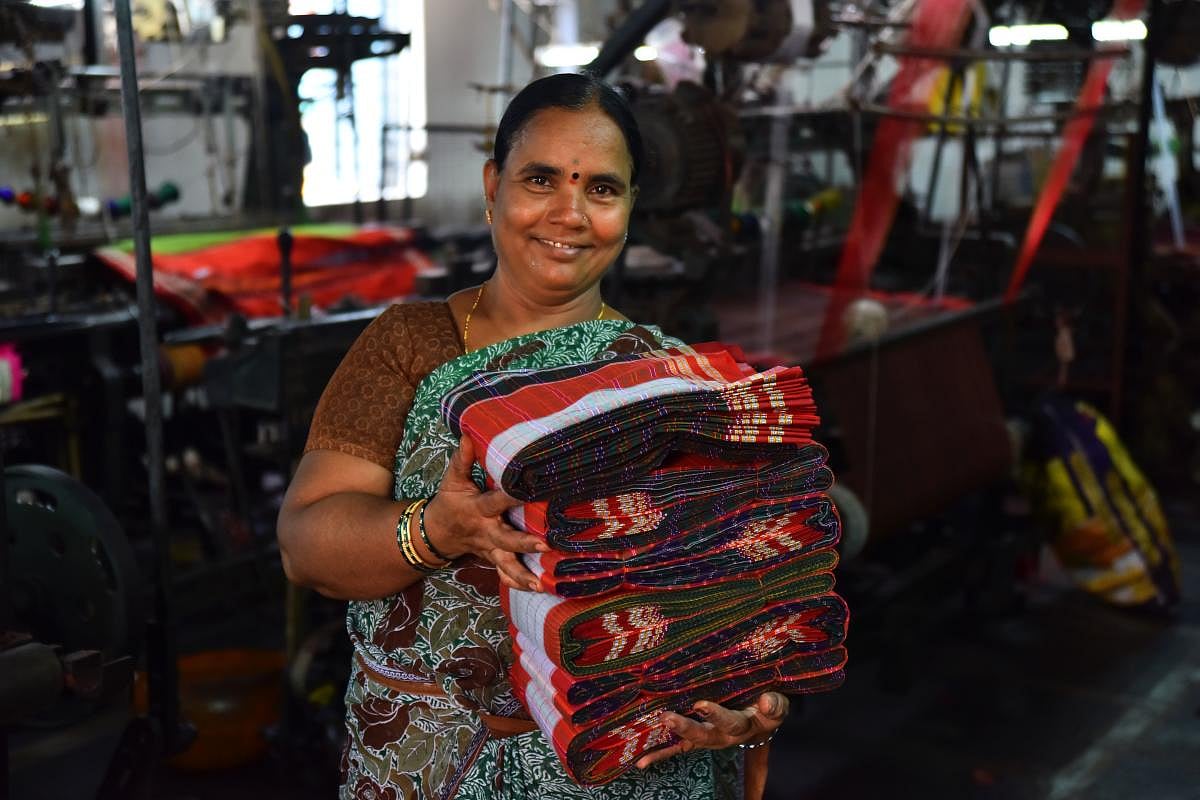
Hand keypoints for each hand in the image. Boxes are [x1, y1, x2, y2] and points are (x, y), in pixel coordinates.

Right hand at [423, 436, 547, 590]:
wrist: (434, 534)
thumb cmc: (449, 502)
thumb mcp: (452, 480)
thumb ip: (462, 460)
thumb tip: (468, 434)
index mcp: (478, 509)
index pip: (495, 501)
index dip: (510, 497)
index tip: (529, 491)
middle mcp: (486, 531)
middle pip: (506, 539)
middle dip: (524, 543)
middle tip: (545, 544)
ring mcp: (489, 548)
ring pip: (505, 564)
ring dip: (522, 574)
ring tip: (540, 583)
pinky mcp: (492, 558)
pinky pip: (503, 573)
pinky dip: (516, 582)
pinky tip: (535, 589)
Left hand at [635, 692, 788, 769]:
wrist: (764, 719)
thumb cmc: (769, 708)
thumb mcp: (779, 706)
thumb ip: (774, 705)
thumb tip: (765, 701)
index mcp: (745, 726)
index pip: (731, 722)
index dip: (717, 715)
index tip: (700, 705)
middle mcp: (724, 736)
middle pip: (705, 735)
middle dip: (686, 727)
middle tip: (668, 718)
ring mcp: (709, 738)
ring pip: (690, 740)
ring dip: (672, 736)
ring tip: (655, 727)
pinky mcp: (698, 739)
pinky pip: (678, 748)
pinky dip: (660, 754)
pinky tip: (641, 761)